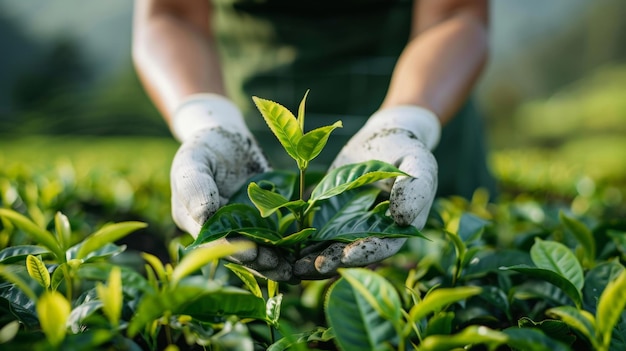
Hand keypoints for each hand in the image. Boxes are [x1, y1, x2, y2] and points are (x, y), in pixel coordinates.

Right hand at [170, 94, 291, 280]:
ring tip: (295, 269)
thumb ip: (196, 187)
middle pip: (239, 252)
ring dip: (275, 262)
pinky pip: (274, 238)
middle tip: (282, 268)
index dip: (233, 250)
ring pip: (257, 251)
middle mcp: (217, 232)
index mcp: (194, 222)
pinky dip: (288, 247)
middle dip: (260, 262)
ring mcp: (240, 228)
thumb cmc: (203, 148)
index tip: (253, 253)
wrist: (226, 140)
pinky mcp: (260, 222)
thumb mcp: (193, 162)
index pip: (213, 242)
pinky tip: (304, 255)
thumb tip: (203, 217)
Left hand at [294, 105, 439, 278]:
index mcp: (398, 229)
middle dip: (330, 263)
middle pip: (350, 255)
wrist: (383, 138)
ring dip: (310, 259)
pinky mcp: (328, 215)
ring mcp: (348, 226)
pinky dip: (298, 240)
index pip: (382, 247)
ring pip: (328, 248)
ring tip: (292, 265)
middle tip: (309, 269)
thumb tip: (404, 219)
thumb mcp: (419, 164)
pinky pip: (312, 231)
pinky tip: (282, 246)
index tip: (347, 256)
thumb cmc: (406, 151)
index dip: (364, 253)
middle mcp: (371, 233)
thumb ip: (415, 190)